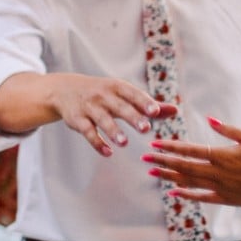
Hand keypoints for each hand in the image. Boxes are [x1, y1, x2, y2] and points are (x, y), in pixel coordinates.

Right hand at [49, 74, 174, 156]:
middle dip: (132, 117)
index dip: (144, 102)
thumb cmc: (102, 93)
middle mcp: (102, 96)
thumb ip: (148, 104)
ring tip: (124, 143)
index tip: (155, 111)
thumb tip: (176, 110)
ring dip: (113, 131)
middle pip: (119, 107)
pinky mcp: (77, 120)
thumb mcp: (122, 94)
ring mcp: (89, 107)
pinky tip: (108, 153)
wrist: (64, 90)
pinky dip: (97, 143)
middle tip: (145, 128)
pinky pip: (87, 132)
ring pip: (102, 119)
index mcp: (117, 87)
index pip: (132, 93)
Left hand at [141, 118, 240, 207]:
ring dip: (169, 177)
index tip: (154, 145)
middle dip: (162, 162)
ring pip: (189, 182)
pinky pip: (203, 198)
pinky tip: (174, 192)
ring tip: (152, 173)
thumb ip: (228, 130)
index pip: (189, 150)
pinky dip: (187, 194)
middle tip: (144, 159)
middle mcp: (219, 173)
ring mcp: (222, 188)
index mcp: (223, 155)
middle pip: (183, 166)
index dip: (170, 147)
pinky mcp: (228, 200)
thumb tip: (208, 119)